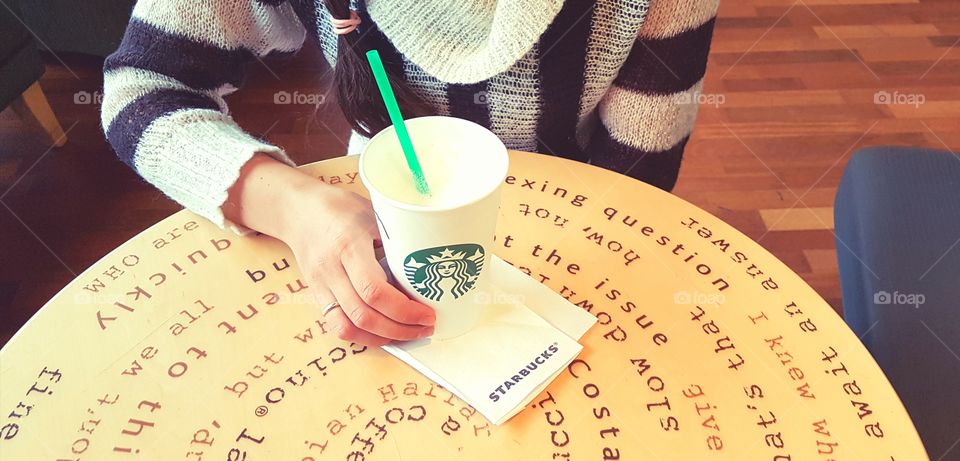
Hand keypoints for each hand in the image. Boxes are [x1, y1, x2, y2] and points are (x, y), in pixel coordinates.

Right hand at [224, 154, 435, 345]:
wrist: (297, 209)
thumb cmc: (340, 207)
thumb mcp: (373, 213)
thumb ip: (395, 239)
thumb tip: (429, 263)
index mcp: (348, 246)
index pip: (374, 290)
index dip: (404, 310)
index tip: (428, 313)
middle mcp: (331, 270)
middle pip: (364, 315)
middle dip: (400, 329)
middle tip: (426, 327)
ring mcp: (321, 286)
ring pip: (348, 328)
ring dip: (382, 338)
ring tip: (409, 334)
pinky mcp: (317, 295)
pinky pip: (337, 326)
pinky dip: (362, 336)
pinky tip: (383, 332)